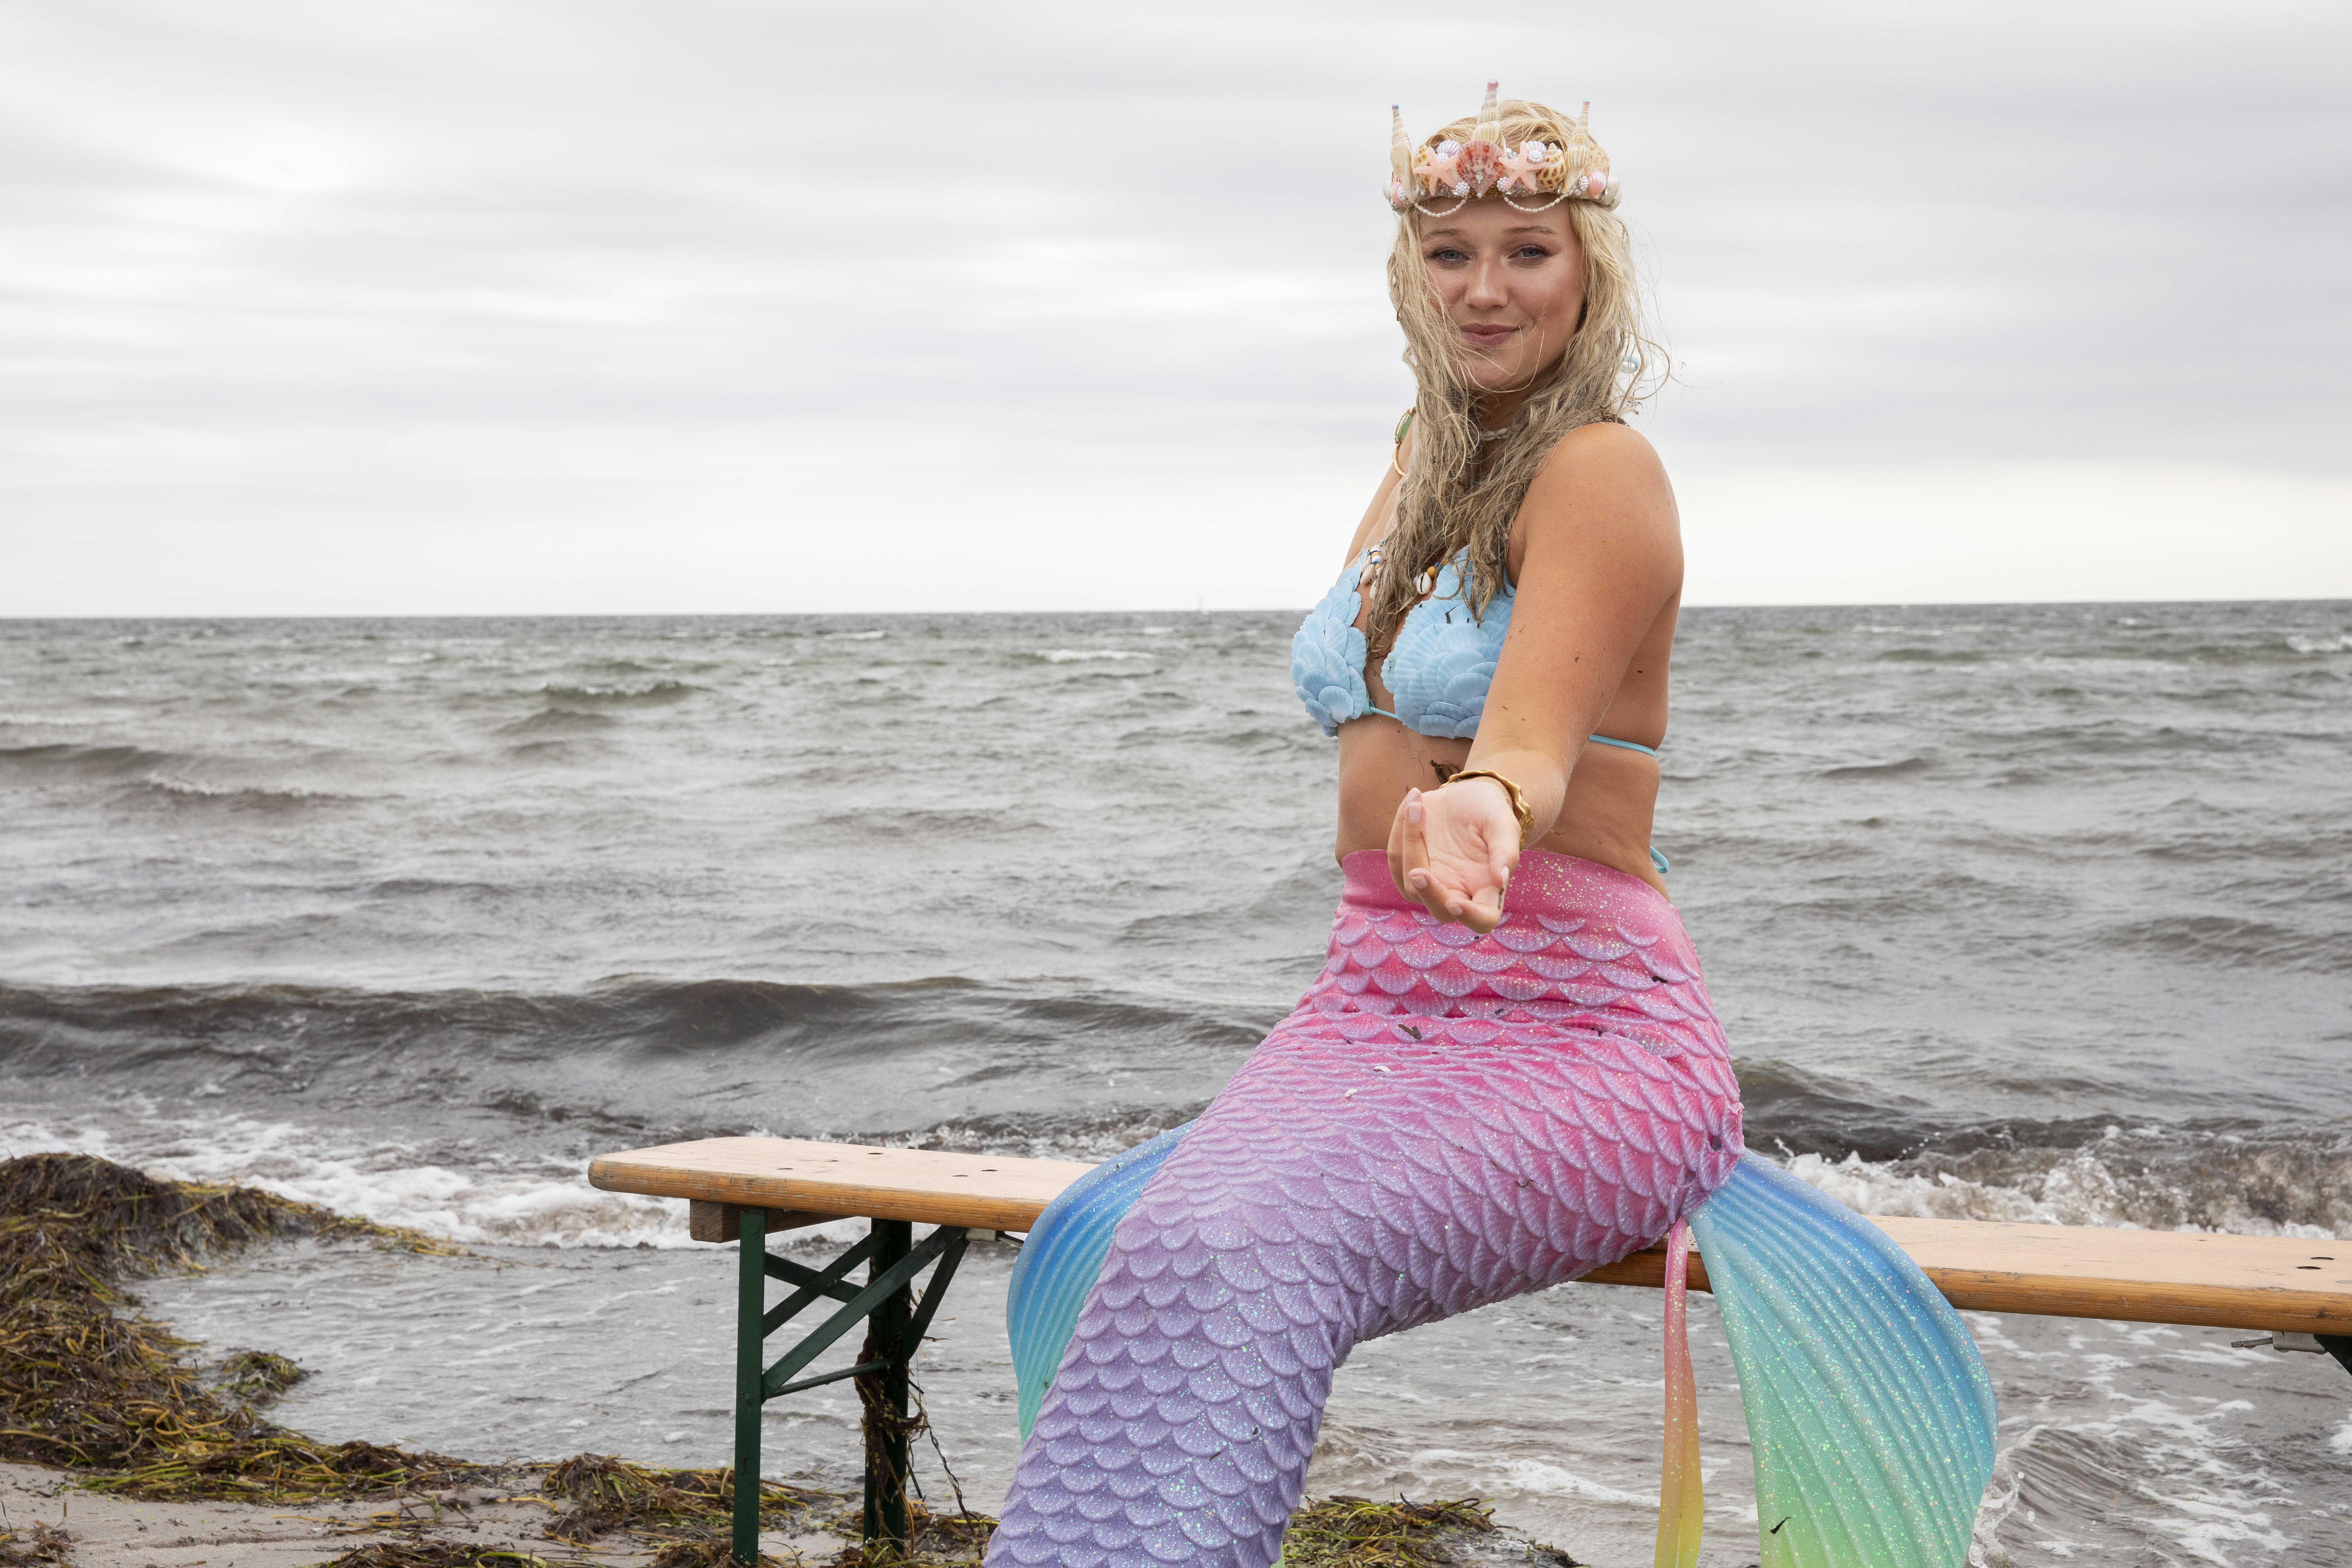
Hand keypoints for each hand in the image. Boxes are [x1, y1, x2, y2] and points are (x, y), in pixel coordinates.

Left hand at [1387, 778, 1517, 931]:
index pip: (1482, 918)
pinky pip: (1396, 857)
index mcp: (1487, 889)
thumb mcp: (1503, 824)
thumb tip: (1501, 879)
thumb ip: (1506, 850)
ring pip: (1410, 883)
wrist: (1465, 795)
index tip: (1456, 903)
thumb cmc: (1490, 812)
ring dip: (1409, 841)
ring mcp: (1431, 881)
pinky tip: (1412, 802)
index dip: (1470, 917)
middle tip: (1418, 871)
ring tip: (1418, 804)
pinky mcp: (1409, 865)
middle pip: (1438, 909)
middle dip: (1427, 892)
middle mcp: (1457, 891)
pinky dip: (1399, 828)